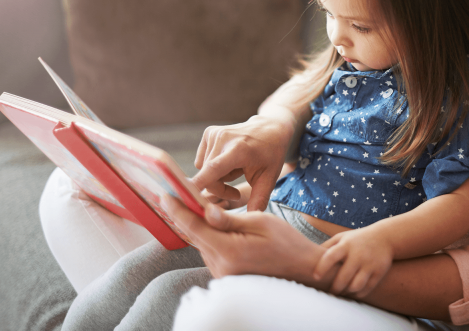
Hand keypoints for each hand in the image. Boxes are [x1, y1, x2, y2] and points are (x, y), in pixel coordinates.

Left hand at [163, 196, 326, 282]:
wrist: (303, 268)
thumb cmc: (287, 242)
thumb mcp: (261, 221)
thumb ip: (229, 218)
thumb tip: (205, 210)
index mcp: (229, 250)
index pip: (195, 227)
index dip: (178, 209)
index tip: (165, 194)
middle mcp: (222, 266)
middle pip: (195, 236)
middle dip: (186, 215)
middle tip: (177, 194)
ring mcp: (223, 273)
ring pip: (201, 244)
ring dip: (198, 226)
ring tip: (194, 206)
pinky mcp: (226, 275)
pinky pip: (211, 252)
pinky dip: (208, 237)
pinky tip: (211, 224)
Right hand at [193, 114, 295, 211]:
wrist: (270, 129)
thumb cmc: (271, 155)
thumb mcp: (269, 178)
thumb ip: (259, 199)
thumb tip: (250, 220)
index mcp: (239, 150)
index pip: (212, 170)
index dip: (197, 185)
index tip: (185, 198)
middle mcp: (223, 139)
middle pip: (207, 177)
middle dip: (219, 189)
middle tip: (236, 191)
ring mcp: (214, 134)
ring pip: (203, 170)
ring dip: (216, 178)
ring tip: (236, 172)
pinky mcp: (209, 133)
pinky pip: (202, 161)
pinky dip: (213, 167)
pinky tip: (228, 163)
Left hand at [313, 228, 393, 297]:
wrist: (385, 237)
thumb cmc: (357, 239)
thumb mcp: (342, 237)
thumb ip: (327, 246)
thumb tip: (308, 257)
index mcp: (346, 244)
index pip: (331, 256)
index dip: (322, 268)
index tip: (315, 277)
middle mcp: (358, 254)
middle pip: (343, 276)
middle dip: (334, 288)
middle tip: (330, 292)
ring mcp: (369, 264)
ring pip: (355, 285)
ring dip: (346, 292)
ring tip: (342, 292)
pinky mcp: (379, 272)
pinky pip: (367, 289)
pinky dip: (358, 293)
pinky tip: (352, 292)